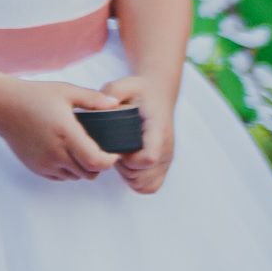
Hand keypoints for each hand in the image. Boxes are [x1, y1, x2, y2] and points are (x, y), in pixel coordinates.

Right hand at [0, 75, 128, 182]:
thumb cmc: (35, 96)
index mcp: (66, 134)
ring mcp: (45, 163)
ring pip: (76, 177)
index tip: (114, 152)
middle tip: (100, 150)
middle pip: (89, 173)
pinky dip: (68, 170)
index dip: (109, 161)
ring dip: (83, 168)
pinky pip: (60, 177)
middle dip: (99, 164)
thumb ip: (92, 99)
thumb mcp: (66, 91)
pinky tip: (66, 153)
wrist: (3, 107)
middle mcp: (56, 153)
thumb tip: (115, 104)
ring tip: (81, 150)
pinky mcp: (37, 168)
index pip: (96, 162)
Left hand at [109, 74, 176, 194]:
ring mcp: (166, 159)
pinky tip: (127, 164)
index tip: (117, 148)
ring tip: (120, 155)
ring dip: (126, 174)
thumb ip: (112, 91)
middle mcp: (166, 148)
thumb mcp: (126, 83)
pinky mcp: (163, 166)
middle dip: (122, 167)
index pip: (149, 158)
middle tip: (114, 150)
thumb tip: (105, 105)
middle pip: (141, 176)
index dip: (128, 159)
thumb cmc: (140, 91)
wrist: (158, 94)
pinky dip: (135, 181)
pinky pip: (149, 187)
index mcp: (158, 129)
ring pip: (143, 185)